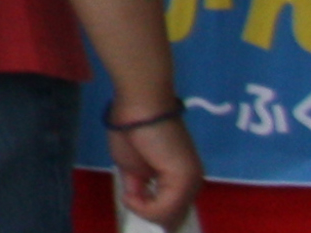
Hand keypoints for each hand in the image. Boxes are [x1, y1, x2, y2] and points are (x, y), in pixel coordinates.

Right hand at [109, 109, 200, 230]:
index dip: (149, 210)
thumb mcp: (131, 167)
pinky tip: (130, 195)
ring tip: (129, 193)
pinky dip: (143, 208)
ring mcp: (191, 181)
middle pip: (172, 217)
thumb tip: (139, 201)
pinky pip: (164, 209)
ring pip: (169, 216)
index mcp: (180, 177)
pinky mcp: (184, 179)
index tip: (131, 197)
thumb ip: (139, 187)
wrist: (140, 105)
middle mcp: (191, 182)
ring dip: (144, 210)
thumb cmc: (131, 128)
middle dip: (147, 212)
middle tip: (130, 196)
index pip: (171, 209)